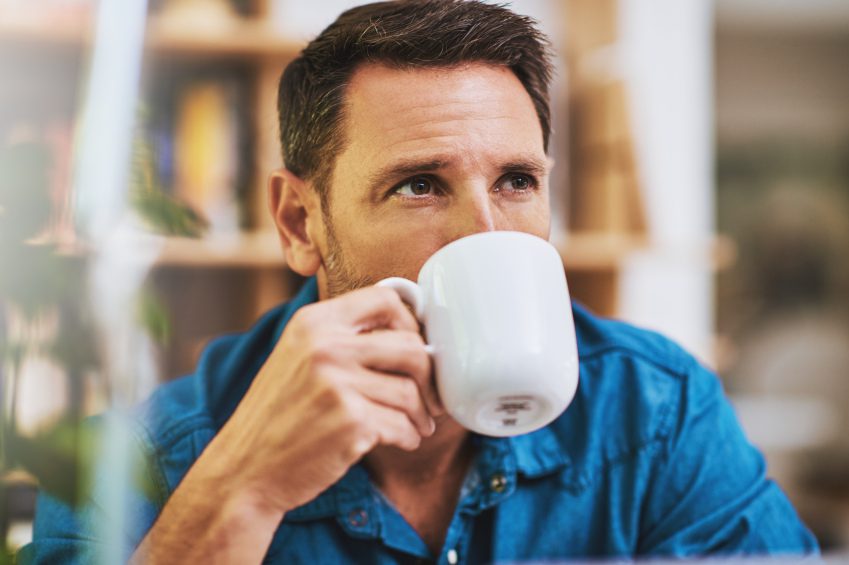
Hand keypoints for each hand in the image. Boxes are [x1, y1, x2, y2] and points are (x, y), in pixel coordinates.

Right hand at [204, 285, 441, 514]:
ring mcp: (338, 384)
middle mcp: (325, 346)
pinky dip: (410, 436)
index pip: (385, 299)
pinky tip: (403, 440)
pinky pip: (403, 425)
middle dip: (427, 376)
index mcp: (314, 322)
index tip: (416, 346)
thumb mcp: (299, 356)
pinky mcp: (351, 422)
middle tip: (428, 396)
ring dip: (420, 414)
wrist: (245, 468)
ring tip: (415, 425)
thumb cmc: (280, 415)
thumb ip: (343, 337)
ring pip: (411, 391)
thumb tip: (411, 332)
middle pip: (411, 345)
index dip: (411, 322)